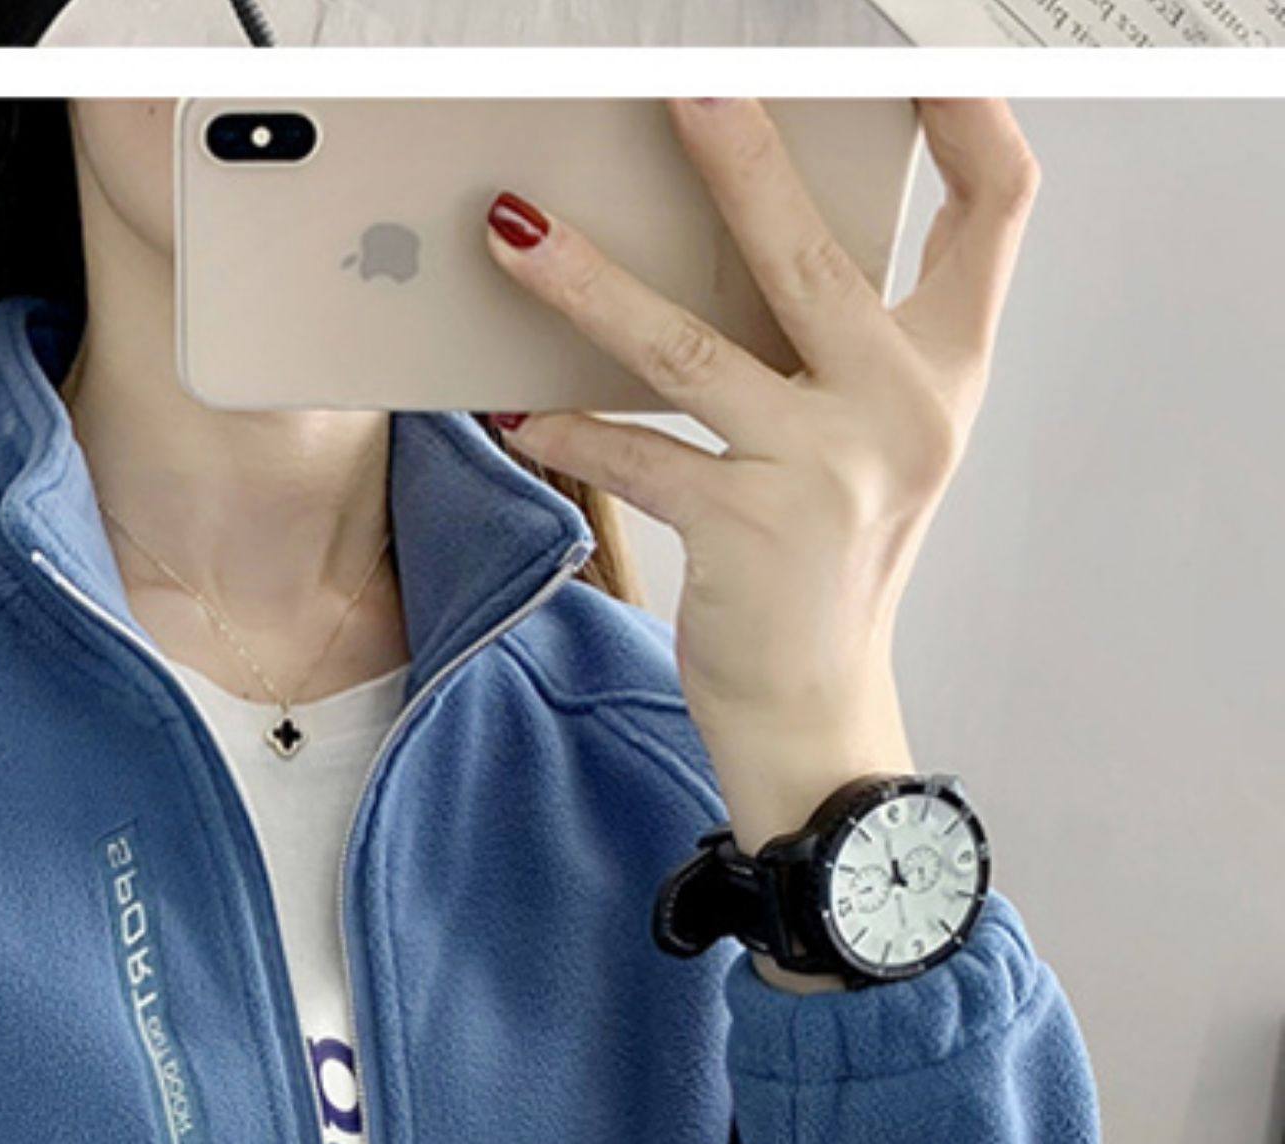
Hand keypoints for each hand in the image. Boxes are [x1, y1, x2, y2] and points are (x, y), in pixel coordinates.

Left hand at [481, 99, 1038, 873]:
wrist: (816, 710)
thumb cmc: (829, 566)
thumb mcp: (873, 441)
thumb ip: (841, 343)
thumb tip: (740, 227)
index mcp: (949, 366)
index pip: (997, 204)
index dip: (965, 115)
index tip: (915, 57)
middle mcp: (903, 408)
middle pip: (817, 253)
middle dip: (741, 161)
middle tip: (680, 92)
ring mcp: (828, 471)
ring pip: (689, 348)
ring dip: (590, 284)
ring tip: (516, 232)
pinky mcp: (750, 531)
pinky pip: (638, 456)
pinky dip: (568, 431)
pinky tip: (513, 406)